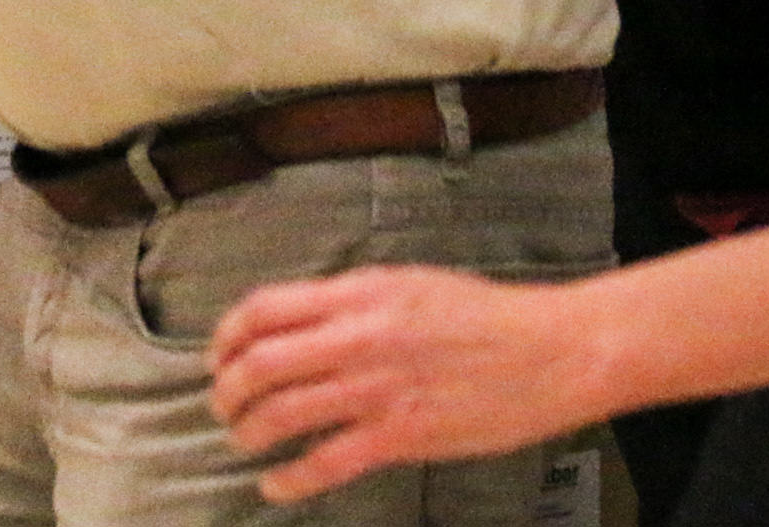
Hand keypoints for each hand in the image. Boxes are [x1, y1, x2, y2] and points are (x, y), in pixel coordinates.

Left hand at [209, 265, 594, 502]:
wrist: (549, 351)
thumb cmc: (484, 316)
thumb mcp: (406, 285)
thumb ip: (350, 302)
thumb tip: (300, 322)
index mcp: (357, 294)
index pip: (263, 309)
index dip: (227, 335)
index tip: (219, 355)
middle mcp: (357, 337)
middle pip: (260, 363)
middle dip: (227, 389)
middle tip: (224, 405)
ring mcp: (376, 388)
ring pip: (282, 413)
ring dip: (249, 431)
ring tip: (245, 440)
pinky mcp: (400, 435)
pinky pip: (325, 462)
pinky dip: (289, 478)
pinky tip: (276, 484)